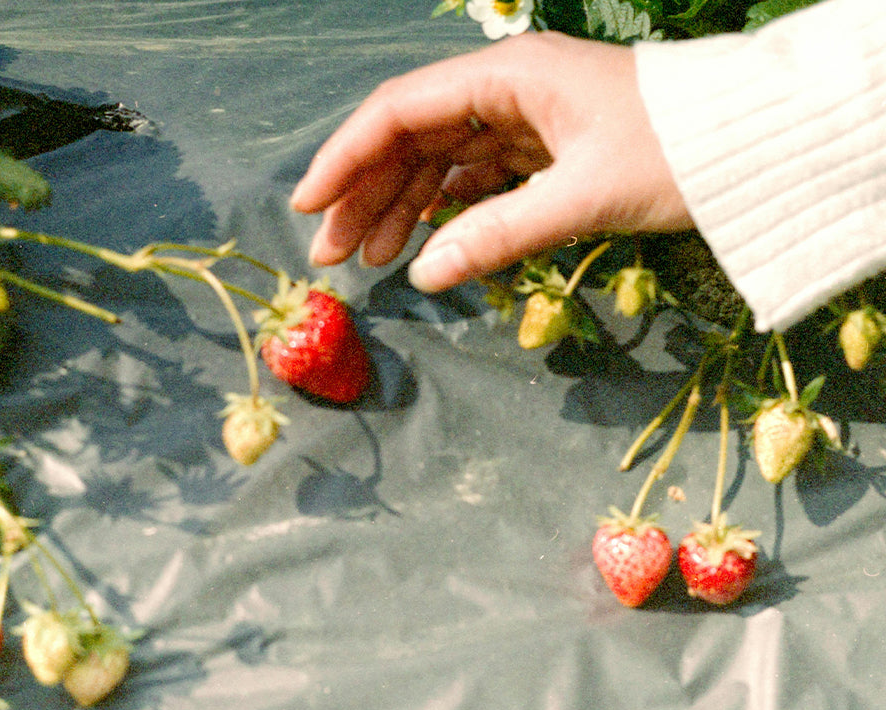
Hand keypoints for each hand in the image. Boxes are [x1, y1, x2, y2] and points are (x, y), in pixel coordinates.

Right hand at [290, 32, 693, 291]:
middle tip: (332, 254)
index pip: (401, 110)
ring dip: (401, 207)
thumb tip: (424, 277)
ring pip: (440, 159)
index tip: (309, 203)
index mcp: (510, 76)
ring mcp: (525, 118)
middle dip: (366, 194)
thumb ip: (499, 236)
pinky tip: (423, 241)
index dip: (347, 156)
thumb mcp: (585, 197)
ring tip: (371, 260)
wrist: (756, 144)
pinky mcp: (545, 148)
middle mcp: (508, 88)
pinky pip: (476, 177)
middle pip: (412, 137)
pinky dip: (447, 210)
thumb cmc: (678, 154)